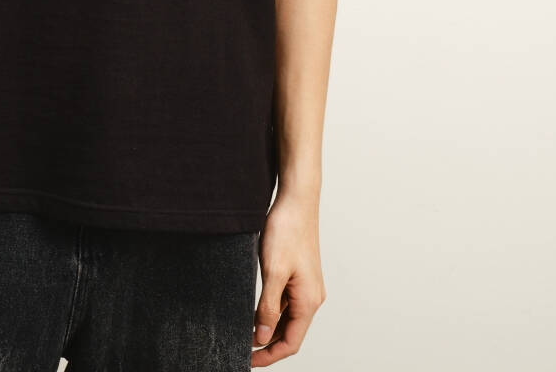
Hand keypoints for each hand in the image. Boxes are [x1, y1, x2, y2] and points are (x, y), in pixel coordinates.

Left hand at [251, 188, 326, 364]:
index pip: (291, 343)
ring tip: (245, 332)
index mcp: (309, 301)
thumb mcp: (273, 272)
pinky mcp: (299, 274)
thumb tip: (262, 337)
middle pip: (290, 333)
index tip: (248, 361)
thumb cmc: (287, 231)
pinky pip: (287, 302)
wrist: (296, 200)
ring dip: (269, 328)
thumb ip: (268, 308)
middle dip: (268, 345)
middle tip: (243, 350)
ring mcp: (306, 286)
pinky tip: (255, 309)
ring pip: (288, 318)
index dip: (269, 355)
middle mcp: (312, 297)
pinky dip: (272, 310)